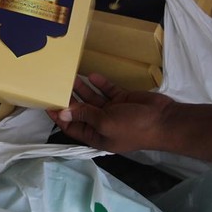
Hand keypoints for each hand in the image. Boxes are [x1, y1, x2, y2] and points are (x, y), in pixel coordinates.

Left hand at [47, 73, 175, 152]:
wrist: (164, 120)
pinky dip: (100, 83)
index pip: (72, 127)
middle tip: (56, 86)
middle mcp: (102, 124)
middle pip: (80, 111)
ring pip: (92, 98)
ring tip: (70, 77)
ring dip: (82, 89)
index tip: (47, 105)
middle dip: (69, 100)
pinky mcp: (122, 99)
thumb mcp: (105, 122)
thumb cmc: (133, 126)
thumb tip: (64, 113)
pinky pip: (107, 90)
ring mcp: (112, 111)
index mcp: (96, 136)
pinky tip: (91, 75)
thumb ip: (84, 115)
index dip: (60, 117)